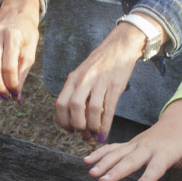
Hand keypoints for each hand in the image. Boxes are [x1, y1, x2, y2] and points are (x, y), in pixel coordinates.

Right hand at [0, 0, 41, 99]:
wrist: (16, 17)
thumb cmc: (27, 36)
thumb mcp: (30, 53)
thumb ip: (22, 74)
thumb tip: (16, 97)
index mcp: (11, 36)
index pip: (8, 67)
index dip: (12, 84)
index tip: (16, 95)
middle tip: (7, 97)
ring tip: (3, 93)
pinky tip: (0, 79)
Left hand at [54, 23, 144, 142]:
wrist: (120, 45)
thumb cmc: (101, 63)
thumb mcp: (84, 74)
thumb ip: (78, 91)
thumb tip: (75, 116)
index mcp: (73, 78)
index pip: (61, 103)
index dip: (63, 120)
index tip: (69, 130)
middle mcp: (84, 80)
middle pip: (75, 107)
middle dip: (78, 125)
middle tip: (83, 134)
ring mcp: (100, 82)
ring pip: (92, 110)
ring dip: (93, 127)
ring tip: (94, 135)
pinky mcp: (115, 85)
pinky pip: (108, 109)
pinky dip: (105, 125)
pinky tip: (104, 133)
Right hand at [83, 101, 181, 180]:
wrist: (175, 124)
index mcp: (163, 153)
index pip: (155, 167)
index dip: (148, 177)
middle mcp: (146, 148)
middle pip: (130, 161)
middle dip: (116, 171)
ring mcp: (134, 145)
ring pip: (117, 154)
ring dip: (103, 163)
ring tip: (91, 173)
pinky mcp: (127, 144)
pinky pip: (111, 148)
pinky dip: (99, 153)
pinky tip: (86, 161)